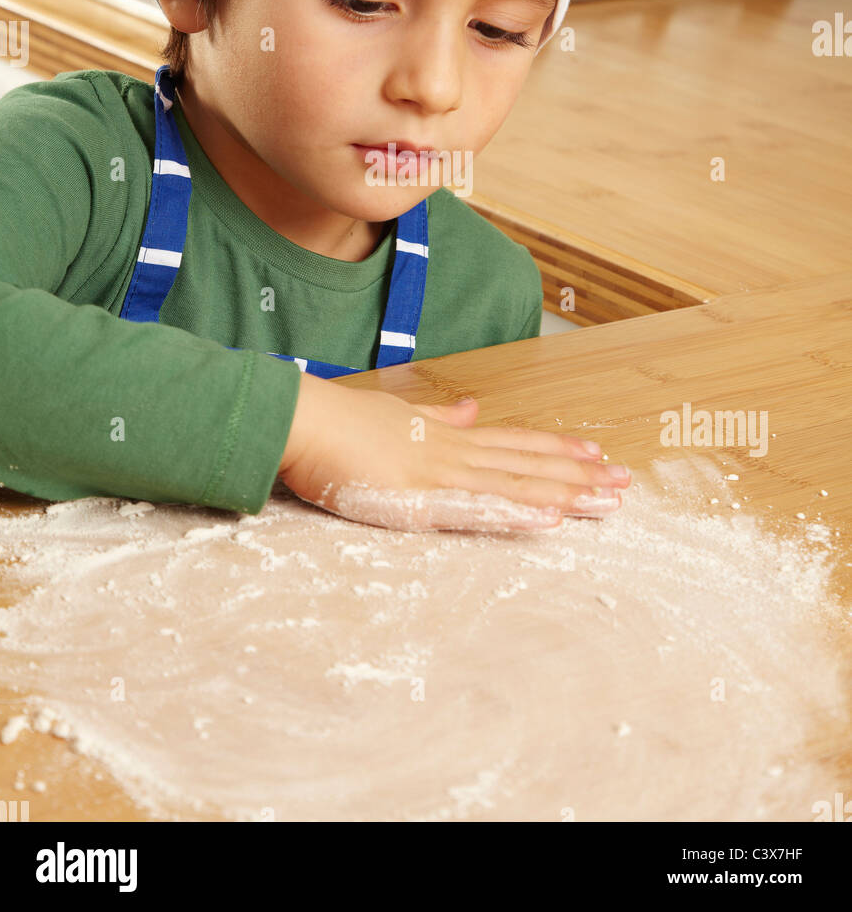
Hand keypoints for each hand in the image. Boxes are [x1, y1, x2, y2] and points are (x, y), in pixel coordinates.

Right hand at [278, 376, 629, 532]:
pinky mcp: (421, 500)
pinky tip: (551, 519)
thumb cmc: (340, 422)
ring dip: (567, 494)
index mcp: (447, 438)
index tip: (596, 453)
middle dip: (580, 476)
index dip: (557, 450)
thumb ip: (438, 420)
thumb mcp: (398, 416)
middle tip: (626, 484)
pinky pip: (479, 510)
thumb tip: (472, 410)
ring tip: (609, 502)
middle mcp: (454, 454)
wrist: (302, 420)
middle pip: (529, 464)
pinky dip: (518, 513)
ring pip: (517, 485)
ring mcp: (441, 475)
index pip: (514, 444)